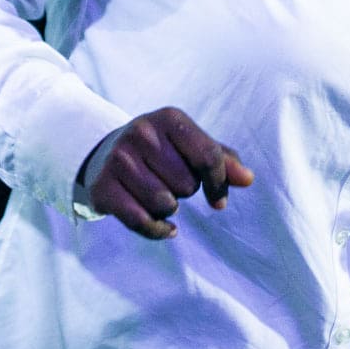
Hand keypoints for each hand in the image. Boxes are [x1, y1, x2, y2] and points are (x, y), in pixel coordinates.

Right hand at [77, 107, 254, 239]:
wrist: (106, 155)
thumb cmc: (163, 152)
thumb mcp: (193, 147)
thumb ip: (224, 161)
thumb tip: (247, 179)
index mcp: (169, 118)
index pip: (208, 157)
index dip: (218, 183)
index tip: (217, 197)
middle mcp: (141, 132)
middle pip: (187, 184)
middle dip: (185, 190)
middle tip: (170, 182)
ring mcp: (118, 158)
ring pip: (165, 204)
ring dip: (169, 208)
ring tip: (158, 194)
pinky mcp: (102, 187)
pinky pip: (141, 222)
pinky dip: (157, 230)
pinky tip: (162, 226)